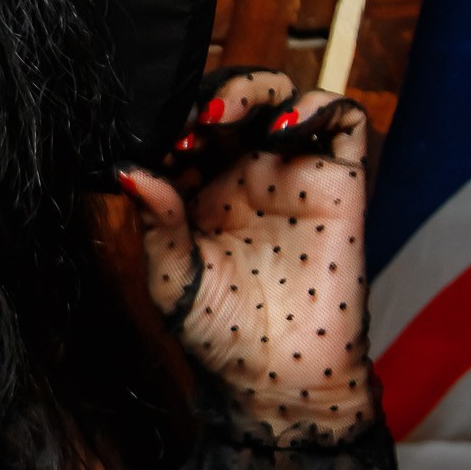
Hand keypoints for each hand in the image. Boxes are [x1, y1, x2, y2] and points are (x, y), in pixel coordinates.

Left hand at [118, 69, 373, 441]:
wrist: (280, 380)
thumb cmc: (220, 333)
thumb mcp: (172, 278)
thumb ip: (155, 223)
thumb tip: (126, 169)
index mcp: (197, 187)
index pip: (184, 127)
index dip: (168, 120)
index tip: (149, 136)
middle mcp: (244, 170)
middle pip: (230, 100)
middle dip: (205, 96)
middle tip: (186, 121)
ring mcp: (293, 172)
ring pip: (282, 96)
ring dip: (251, 89)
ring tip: (222, 116)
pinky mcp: (341, 183)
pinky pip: (344, 120)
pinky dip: (317, 106)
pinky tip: (283, 129)